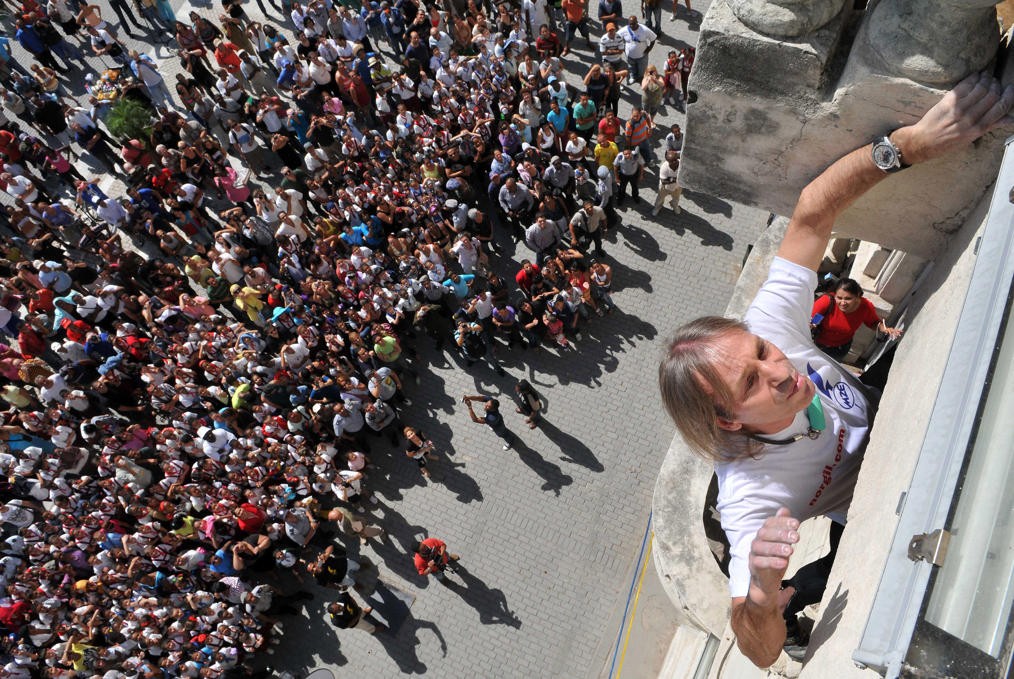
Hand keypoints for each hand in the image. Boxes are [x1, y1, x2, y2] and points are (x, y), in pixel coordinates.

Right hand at [747, 508, 798, 606]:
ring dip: (776, 547)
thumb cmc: (775, 559)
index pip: (770, 522)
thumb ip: (783, 527)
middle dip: (781, 534)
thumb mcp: (783, 543)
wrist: (765, 583)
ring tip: (791, 550)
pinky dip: (772, 562)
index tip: (796, 524)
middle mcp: (757, 541)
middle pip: (764, 533)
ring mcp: (753, 554)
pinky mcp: (753, 567)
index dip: (782, 521)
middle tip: (797, 537)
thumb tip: (784, 509)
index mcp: (764, 533)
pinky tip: (784, 562)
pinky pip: (759, 562)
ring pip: (761, 547)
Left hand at [897, 71, 1013, 164]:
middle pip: (992, 95)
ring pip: (980, 88)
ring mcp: (959, 110)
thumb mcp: (971, 138)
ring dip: (986, 78)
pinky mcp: (948, 102)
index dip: (1009, 96)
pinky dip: (973, 77)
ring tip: (987, 75)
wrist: (923, 142)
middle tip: (996, 81)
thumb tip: (1010, 119)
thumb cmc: (947, 143)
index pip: (1000, 108)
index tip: (1010, 88)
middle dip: (997, 85)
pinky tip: (976, 75)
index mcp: (978, 129)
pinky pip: (965, 85)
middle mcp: (970, 119)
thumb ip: (989, 126)